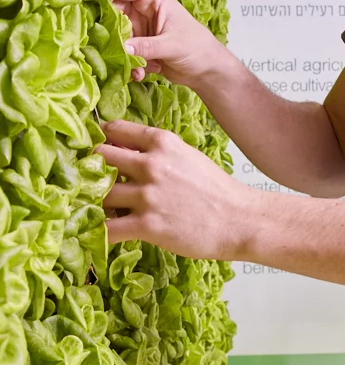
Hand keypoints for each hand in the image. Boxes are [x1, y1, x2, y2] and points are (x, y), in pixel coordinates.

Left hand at [96, 120, 253, 259]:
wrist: (239, 220)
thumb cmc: (216, 190)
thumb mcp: (187, 157)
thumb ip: (157, 152)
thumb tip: (126, 153)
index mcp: (162, 142)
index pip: (114, 130)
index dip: (100, 139)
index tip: (94, 150)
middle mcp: (152, 164)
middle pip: (99, 156)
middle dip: (89, 168)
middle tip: (86, 180)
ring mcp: (148, 195)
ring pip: (99, 193)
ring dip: (92, 202)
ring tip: (93, 208)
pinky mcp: (147, 225)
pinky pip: (107, 229)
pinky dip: (97, 232)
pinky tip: (96, 234)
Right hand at [109, 0, 224, 87]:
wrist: (206, 69)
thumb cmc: (197, 48)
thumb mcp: (173, 45)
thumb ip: (148, 46)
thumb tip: (124, 48)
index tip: (82, 8)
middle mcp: (140, 7)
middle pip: (109, 11)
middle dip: (105, 31)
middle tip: (101, 47)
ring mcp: (136, 25)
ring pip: (112, 34)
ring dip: (119, 52)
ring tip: (133, 68)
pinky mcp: (135, 42)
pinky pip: (120, 49)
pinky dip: (127, 63)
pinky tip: (141, 74)